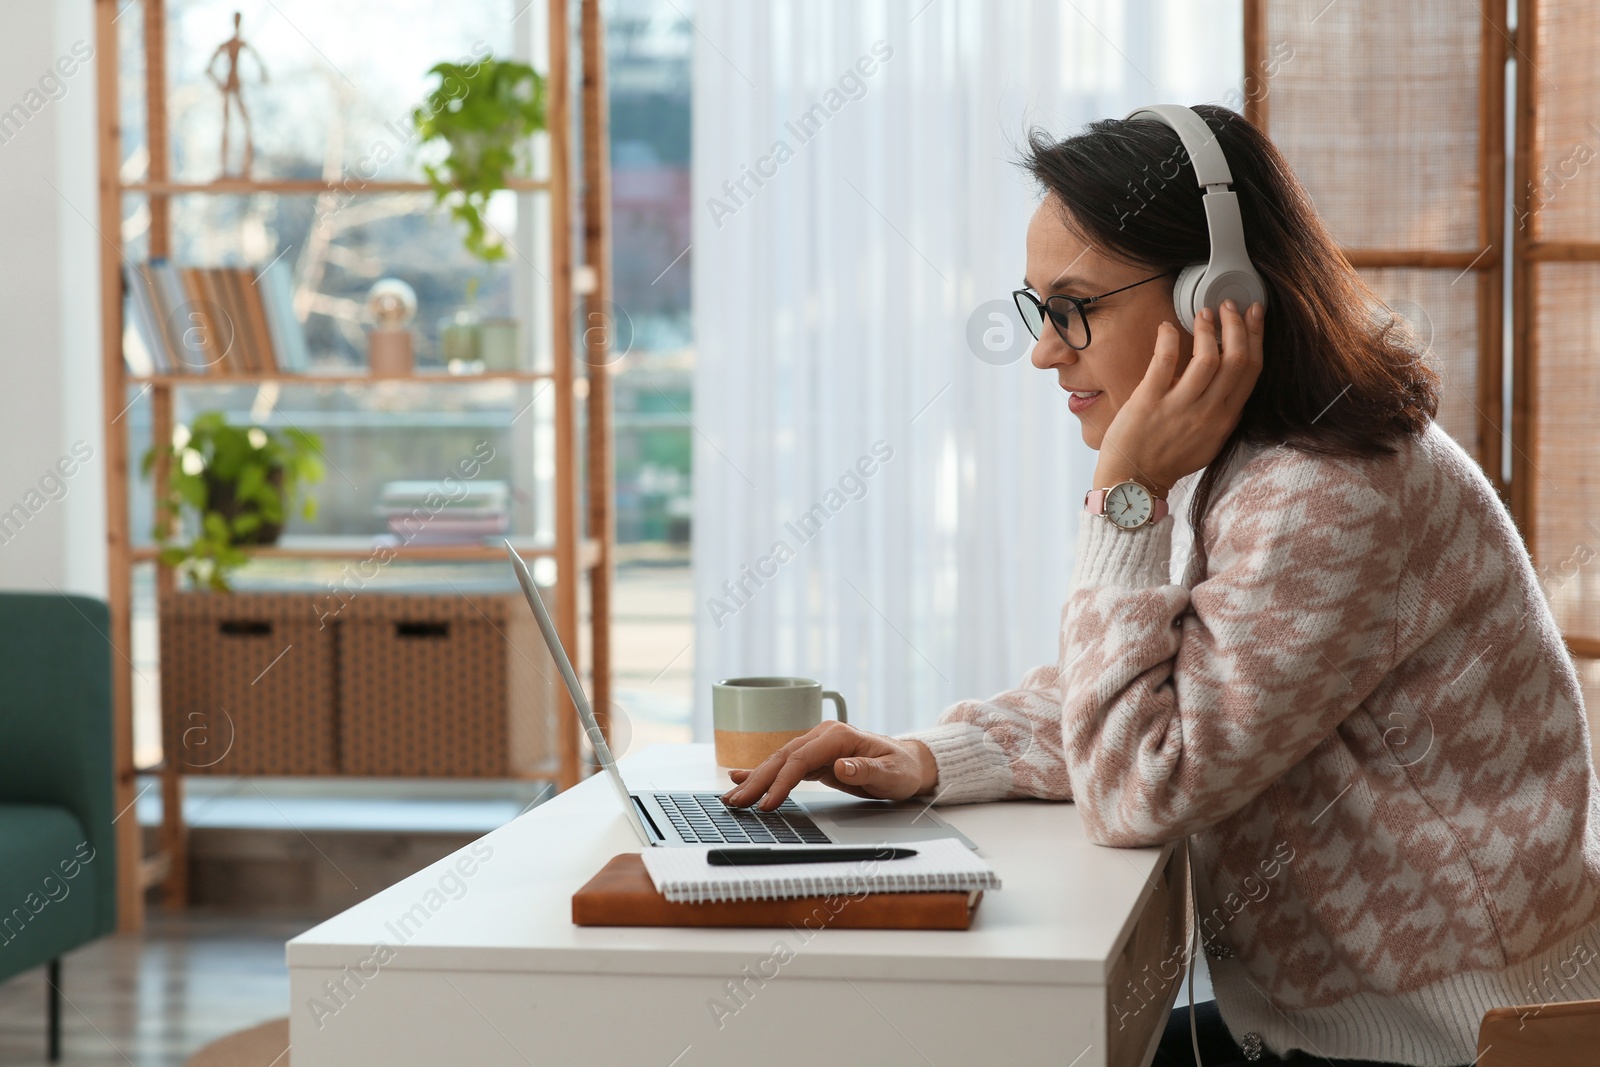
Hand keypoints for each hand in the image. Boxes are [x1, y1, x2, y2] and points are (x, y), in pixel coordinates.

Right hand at [720, 720, 937, 810]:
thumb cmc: (902, 768)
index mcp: (838, 736)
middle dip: (757, 781)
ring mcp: (817, 746)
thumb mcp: (891, 773)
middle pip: (783, 759)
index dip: (782, 782)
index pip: (801, 759)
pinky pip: (785, 766)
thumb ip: (865, 769)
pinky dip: (763, 772)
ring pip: (779, 762)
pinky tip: (742, 777)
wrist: (909, 762)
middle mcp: (823, 736)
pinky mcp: (815, 759)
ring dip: (755, 780)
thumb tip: (841, 766)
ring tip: (732, 796)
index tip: (768, 803)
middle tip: (736, 802)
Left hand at [1093, 299, 1264, 496]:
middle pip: (1236, 360)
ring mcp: (1178, 407)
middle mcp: (1208, 413)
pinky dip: (1168, 338)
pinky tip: (1167, 327)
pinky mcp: (1149, 402)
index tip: (1254, 314)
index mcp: (1225, 419)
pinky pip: (1164, 362)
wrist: (1133, 481)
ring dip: (1208, 329)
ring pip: (1207, 359)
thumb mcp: (1208, 440)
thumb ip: (1220, 411)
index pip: (1251, 371)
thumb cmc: (1167, 459)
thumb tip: (1227, 378)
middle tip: (1228, 305)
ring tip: (1202, 314)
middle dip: (1237, 325)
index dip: (1256, 337)